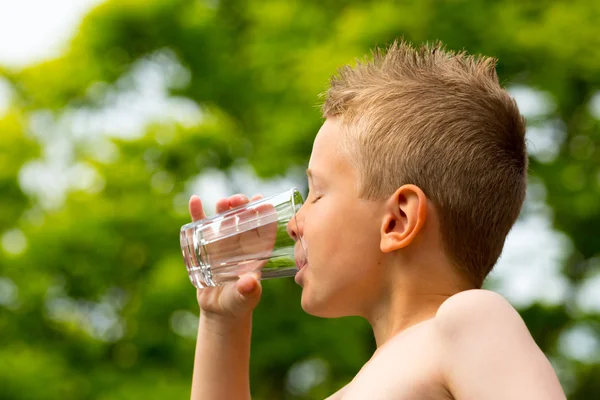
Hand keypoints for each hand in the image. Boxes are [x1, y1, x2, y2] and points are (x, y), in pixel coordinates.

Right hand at [189, 194, 265, 318]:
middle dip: (243, 206)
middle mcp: (242, 243)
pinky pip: (202, 225)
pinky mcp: (206, 245)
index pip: (264, 229)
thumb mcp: (245, 298)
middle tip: (239, 200)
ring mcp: (224, 242)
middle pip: (245, 219)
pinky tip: (194, 200)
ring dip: (224, 207)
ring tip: (223, 202)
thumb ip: (248, 291)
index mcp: (258, 252)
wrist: (219, 309)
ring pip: (225, 218)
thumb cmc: (238, 303)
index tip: (263, 203)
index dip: (265, 215)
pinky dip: (198, 212)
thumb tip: (249, 283)